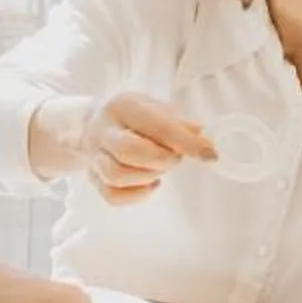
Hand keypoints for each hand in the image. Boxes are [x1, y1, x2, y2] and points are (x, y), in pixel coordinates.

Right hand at [28, 93, 212, 203]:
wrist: (92, 123)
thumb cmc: (131, 116)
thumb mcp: (153, 107)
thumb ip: (176, 120)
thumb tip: (198, 132)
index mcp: (122, 107)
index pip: (157, 126)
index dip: (186, 142)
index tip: (209, 154)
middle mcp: (104, 130)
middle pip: (129, 151)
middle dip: (161, 160)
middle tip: (175, 158)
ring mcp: (95, 156)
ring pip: (116, 175)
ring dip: (147, 177)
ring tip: (159, 169)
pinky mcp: (93, 178)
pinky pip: (112, 195)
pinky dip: (136, 195)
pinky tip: (149, 184)